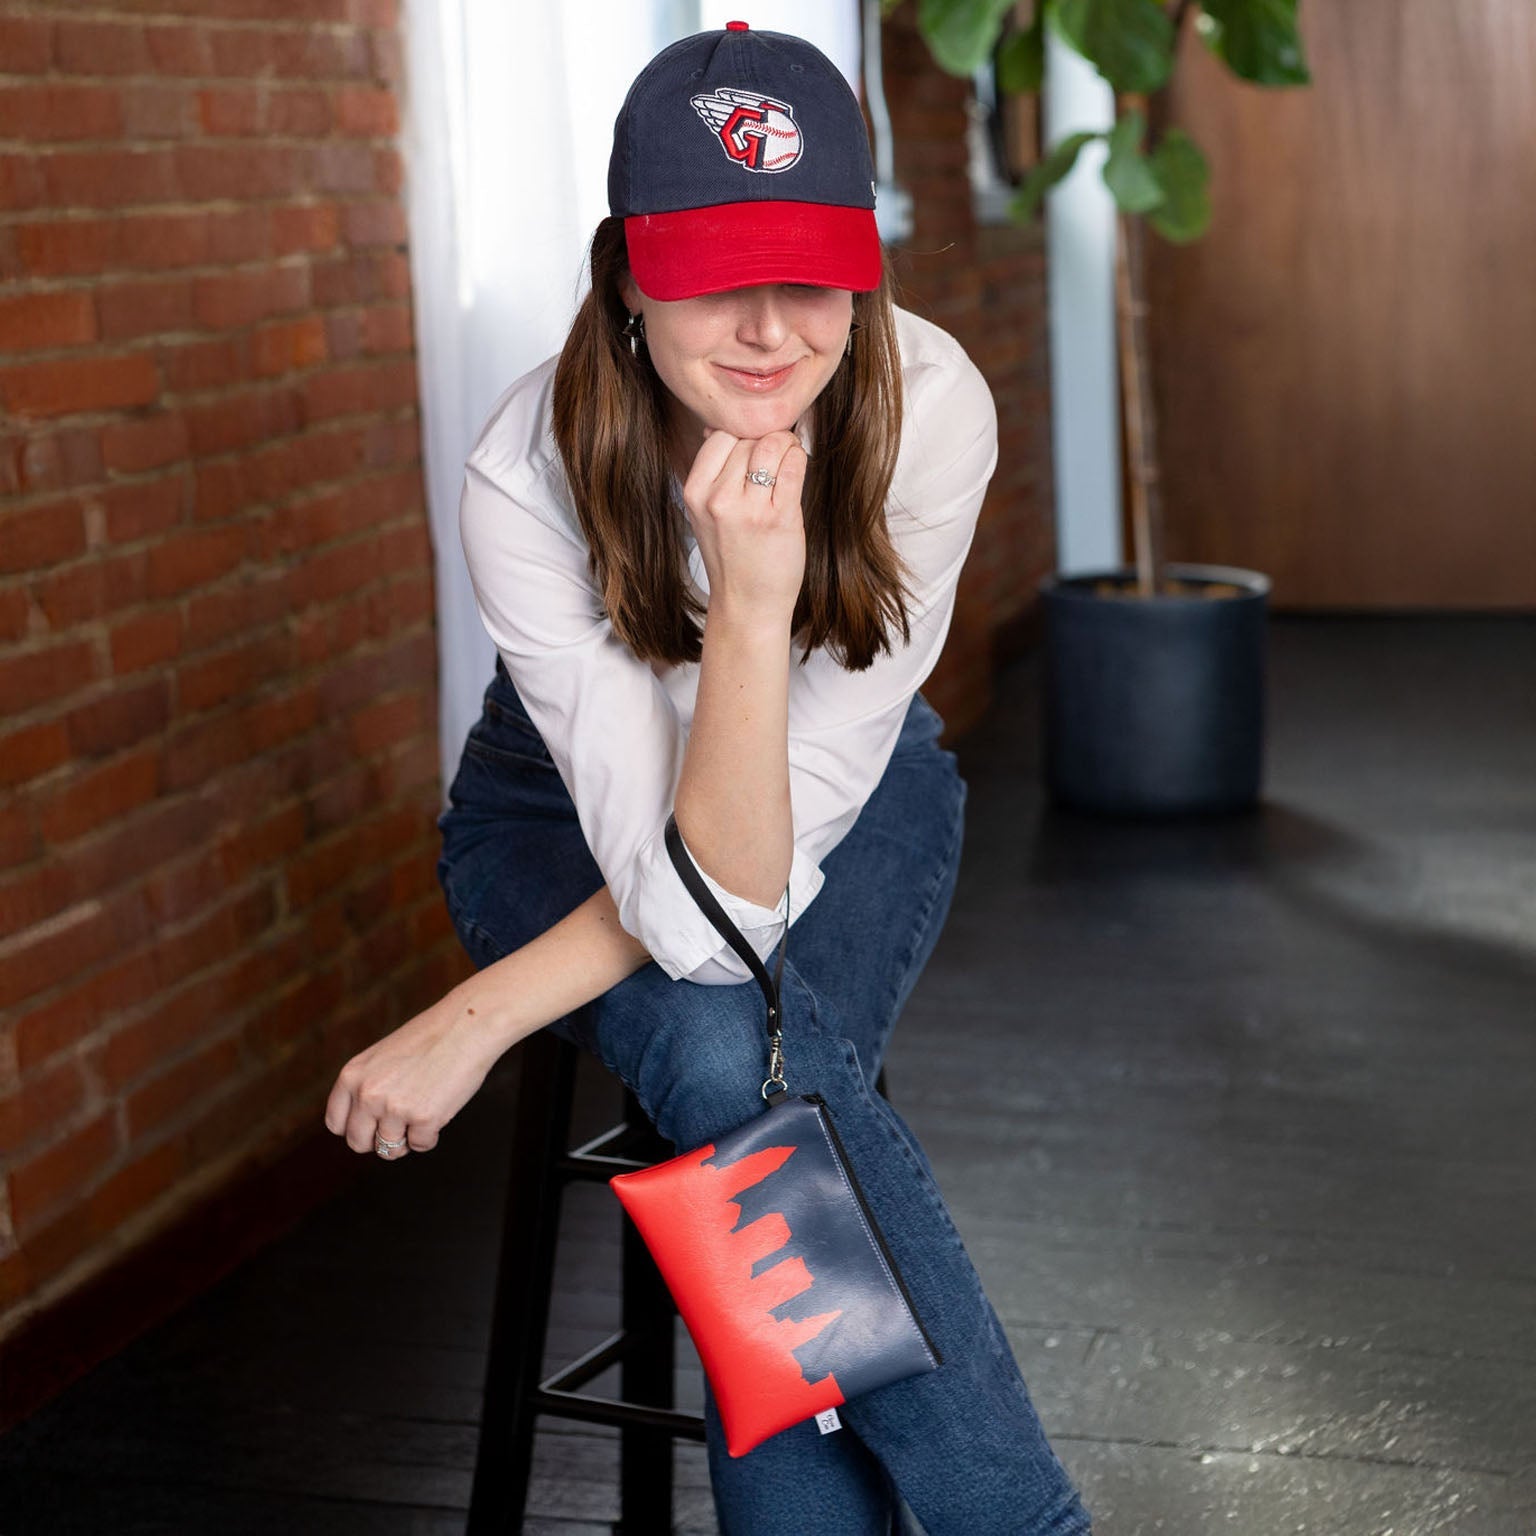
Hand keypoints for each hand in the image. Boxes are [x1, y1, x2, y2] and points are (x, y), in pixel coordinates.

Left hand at [323, 982, 498, 1159]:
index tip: (372, 1125)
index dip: (356, 1128)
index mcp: (352, 1076)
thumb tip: (367, 1124)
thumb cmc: (430, 1038)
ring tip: (422, 1114)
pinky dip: (431, 1135)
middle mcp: (367, 1094)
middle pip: (358, 1143)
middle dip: (378, 1140)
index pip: (336, 1124)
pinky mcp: (424, 1118)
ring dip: (407, 1139)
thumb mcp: (382, 1057)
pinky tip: (440, 1110)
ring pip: (390, 1150)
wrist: (467, 1026)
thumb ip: (368, 1086)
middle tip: (399, 1126)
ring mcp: (394, 1109)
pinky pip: (422, 1145)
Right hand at [682, 428, 807, 618]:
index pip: (721, 435)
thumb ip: (712, 472)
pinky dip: (799, 459)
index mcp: (695, 493)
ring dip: (786, 446)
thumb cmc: (732, 556)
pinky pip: (794, 466)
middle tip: (777, 457)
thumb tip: (717, 426)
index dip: (743, 436)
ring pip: (772, 445)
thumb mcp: (706, 512)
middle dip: (767, 440)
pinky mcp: (779, 519)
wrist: (747, 605)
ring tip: (788, 460)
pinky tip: (797, 468)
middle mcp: (717, 499)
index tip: (755, 450)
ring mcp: (749, 510)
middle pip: (748, 438)